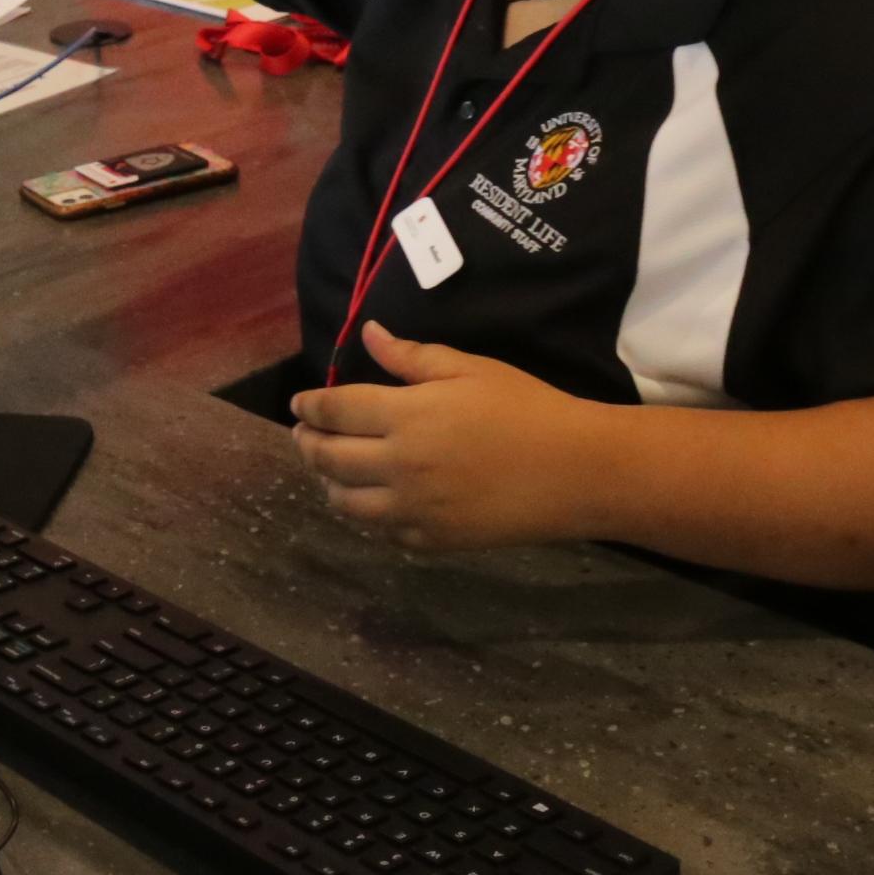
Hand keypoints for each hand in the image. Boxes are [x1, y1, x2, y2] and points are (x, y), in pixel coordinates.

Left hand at [288, 322, 620, 554]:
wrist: (574, 471)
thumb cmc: (525, 408)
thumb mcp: (468, 369)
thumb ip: (411, 357)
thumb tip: (368, 334)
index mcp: (404, 416)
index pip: (334, 412)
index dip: (309, 407)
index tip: (299, 404)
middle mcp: (397, 465)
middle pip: (328, 459)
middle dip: (308, 444)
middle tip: (304, 435)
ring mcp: (412, 509)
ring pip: (346, 503)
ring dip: (329, 484)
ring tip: (331, 470)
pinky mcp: (432, 540)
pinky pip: (382, 531)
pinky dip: (367, 514)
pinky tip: (372, 501)